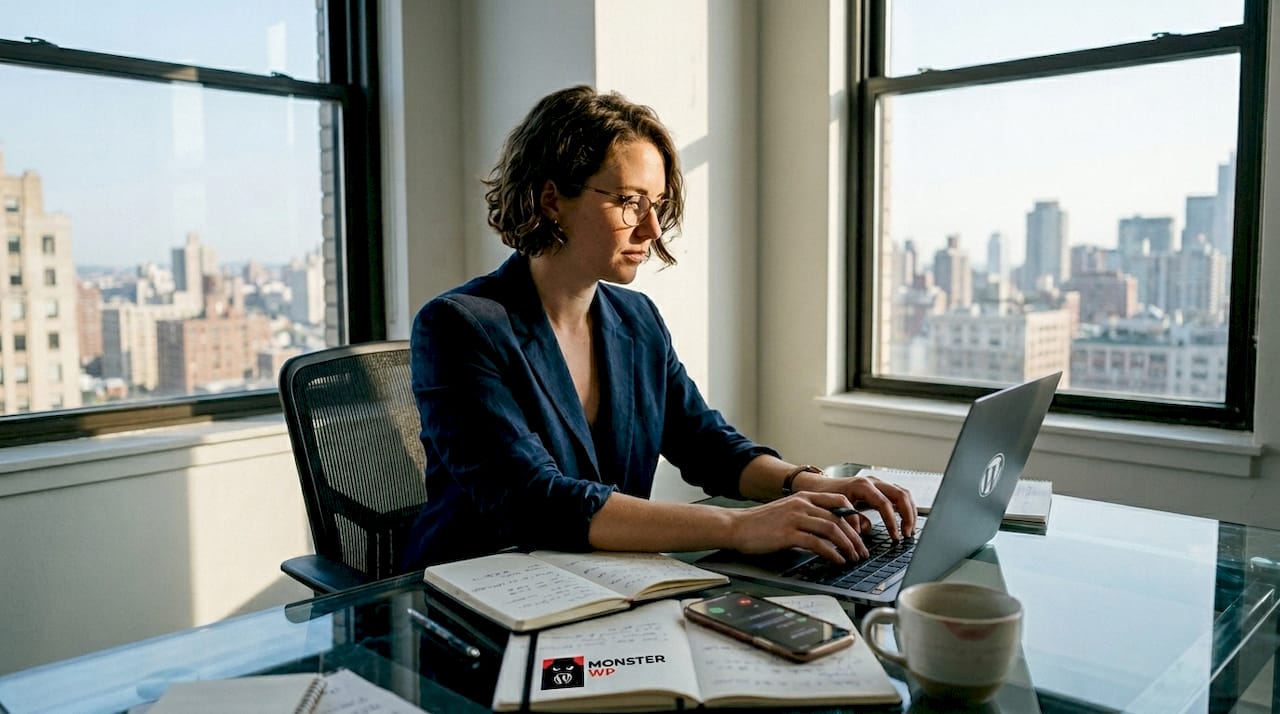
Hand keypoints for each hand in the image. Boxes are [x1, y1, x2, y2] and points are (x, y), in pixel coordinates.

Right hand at [727, 492, 871, 563]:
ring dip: (847, 546)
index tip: (861, 531)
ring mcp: (795, 518)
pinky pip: (818, 543)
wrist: (737, 526)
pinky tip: (837, 561)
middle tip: (862, 551)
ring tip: (854, 558)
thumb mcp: (788, 511)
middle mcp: (802, 504)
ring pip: (832, 529)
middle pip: (839, 518)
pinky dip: (832, 553)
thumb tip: (829, 530)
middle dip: (855, 537)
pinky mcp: (788, 534)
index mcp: (804, 497)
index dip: (855, 516)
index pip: (840, 501)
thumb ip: (807, 515)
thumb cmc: (761, 522)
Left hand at [806, 473, 917, 539]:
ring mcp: (878, 484)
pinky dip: (905, 509)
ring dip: (910, 513)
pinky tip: (905, 523)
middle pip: (901, 495)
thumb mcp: (834, 508)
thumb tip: (864, 530)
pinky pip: (899, 496)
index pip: (885, 503)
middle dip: (908, 516)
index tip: (895, 537)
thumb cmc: (824, 496)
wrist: (818, 486)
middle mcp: (873, 482)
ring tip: (909, 531)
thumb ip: (850, 519)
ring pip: (903, 494)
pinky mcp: (880, 489)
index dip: (892, 522)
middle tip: (907, 535)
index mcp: (862, 486)